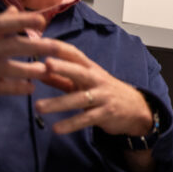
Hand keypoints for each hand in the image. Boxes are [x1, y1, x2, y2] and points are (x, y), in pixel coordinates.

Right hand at [0, 7, 51, 129]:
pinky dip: (15, 88)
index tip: (42, 19)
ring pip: (5, 69)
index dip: (20, 21)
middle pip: (7, 46)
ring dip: (28, 70)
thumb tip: (15, 10)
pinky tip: (29, 88)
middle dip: (34, 46)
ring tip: (46, 70)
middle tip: (56, 46)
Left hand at [32, 39, 153, 137]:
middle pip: (79, 71)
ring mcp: (102, 96)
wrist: (135, 108)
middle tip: (45, 65)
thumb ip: (61, 78)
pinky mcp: (106, 114)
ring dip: (58, 103)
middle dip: (63, 67)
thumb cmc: (104, 92)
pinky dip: (71, 124)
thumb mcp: (85, 82)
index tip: (40, 42)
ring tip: (39, 107)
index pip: (74, 54)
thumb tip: (36, 71)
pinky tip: (57, 128)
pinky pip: (86, 119)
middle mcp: (96, 79)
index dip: (59, 48)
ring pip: (79, 99)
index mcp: (90, 69)